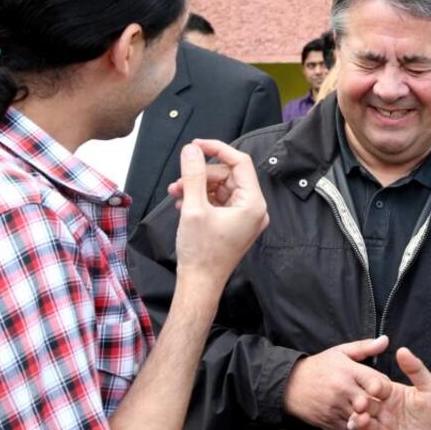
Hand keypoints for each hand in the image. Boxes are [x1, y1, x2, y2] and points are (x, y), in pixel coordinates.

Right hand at [174, 139, 268, 293]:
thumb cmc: (201, 252)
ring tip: (176, 194)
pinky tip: (184, 204)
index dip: (217, 149)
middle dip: (201, 175)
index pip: (240, 162)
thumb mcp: (193, 208)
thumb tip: (192, 150)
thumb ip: (194, 175)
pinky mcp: (236, 225)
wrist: (199, 284)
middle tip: (178, 183)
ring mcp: (246, 218)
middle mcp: (254, 209)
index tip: (196, 145)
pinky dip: (202, 199)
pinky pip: (220, 201)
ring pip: (221, 188)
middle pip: (228, 175)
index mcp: (253, 204)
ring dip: (198, 187)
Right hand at [284, 336, 390, 429]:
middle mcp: (343, 390)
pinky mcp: (330, 423)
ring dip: (369, 419)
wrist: (290, 384)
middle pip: (372, 404)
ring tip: (371, 415)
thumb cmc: (319, 367)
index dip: (384, 387)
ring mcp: (336, 408)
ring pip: (363, 420)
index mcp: (348, 371)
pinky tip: (360, 422)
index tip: (382, 389)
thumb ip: (365, 347)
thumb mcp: (341, 352)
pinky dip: (358, 429)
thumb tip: (386, 340)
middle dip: (379, 406)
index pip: (377, 382)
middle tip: (381, 405)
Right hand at [349, 347, 430, 429]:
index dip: (375, 386)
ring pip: (366, 426)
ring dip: (361, 424)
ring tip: (363, 421)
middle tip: (361, 404)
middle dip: (362, 405)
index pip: (377, 387)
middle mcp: (383, 412)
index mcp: (390, 394)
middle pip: (367, 406)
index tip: (375, 386)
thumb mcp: (429, 387)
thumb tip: (402, 350)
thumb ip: (416, 369)